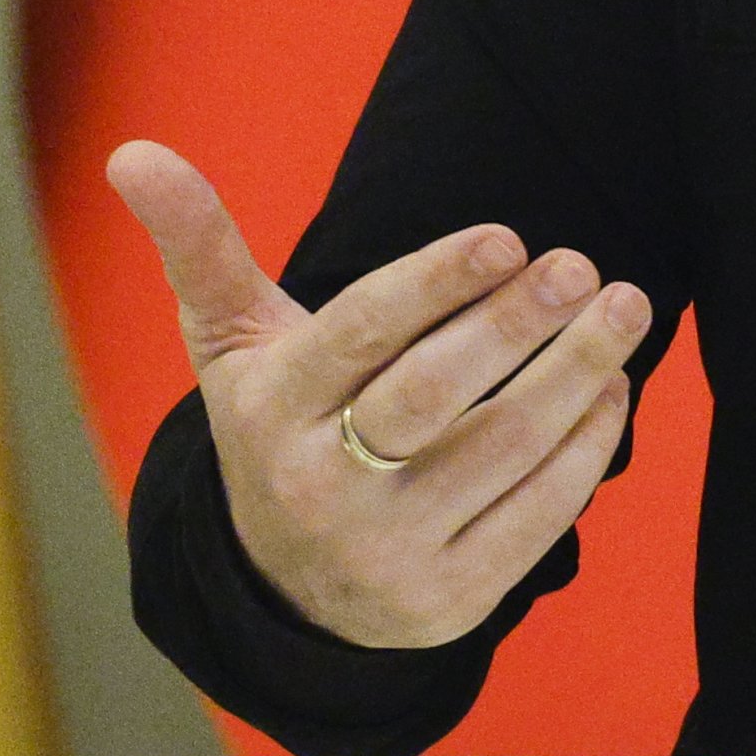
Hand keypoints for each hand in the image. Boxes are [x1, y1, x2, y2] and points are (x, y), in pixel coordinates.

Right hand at [108, 138, 648, 648]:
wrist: (286, 591)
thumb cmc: (279, 426)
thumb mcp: (233, 344)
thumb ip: (199, 246)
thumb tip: (133, 153)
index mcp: (272, 413)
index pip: (362, 336)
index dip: (436, 282)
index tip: (509, 238)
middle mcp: (323, 489)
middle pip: (435, 397)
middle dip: (514, 325)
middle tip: (579, 266)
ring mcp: (389, 554)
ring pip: (503, 451)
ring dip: (577, 372)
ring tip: (623, 307)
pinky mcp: (449, 602)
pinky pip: (538, 516)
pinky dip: (586, 445)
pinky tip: (610, 386)